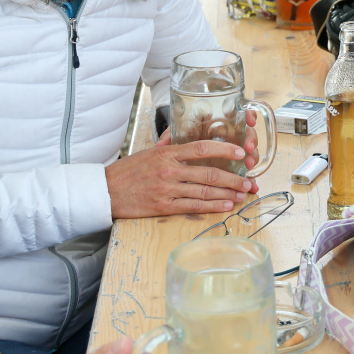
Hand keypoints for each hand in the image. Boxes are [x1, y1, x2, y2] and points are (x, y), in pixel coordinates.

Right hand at [106, 132, 255, 217]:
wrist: (105, 191)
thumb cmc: (127, 171)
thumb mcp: (149, 153)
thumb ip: (171, 149)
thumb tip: (190, 145)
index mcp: (167, 153)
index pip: (201, 148)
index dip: (224, 151)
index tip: (240, 153)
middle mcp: (169, 170)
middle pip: (208, 174)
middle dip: (233, 179)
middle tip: (248, 182)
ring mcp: (167, 189)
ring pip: (204, 192)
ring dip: (227, 194)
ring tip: (242, 195)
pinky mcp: (163, 207)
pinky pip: (193, 207)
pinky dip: (212, 207)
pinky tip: (225, 206)